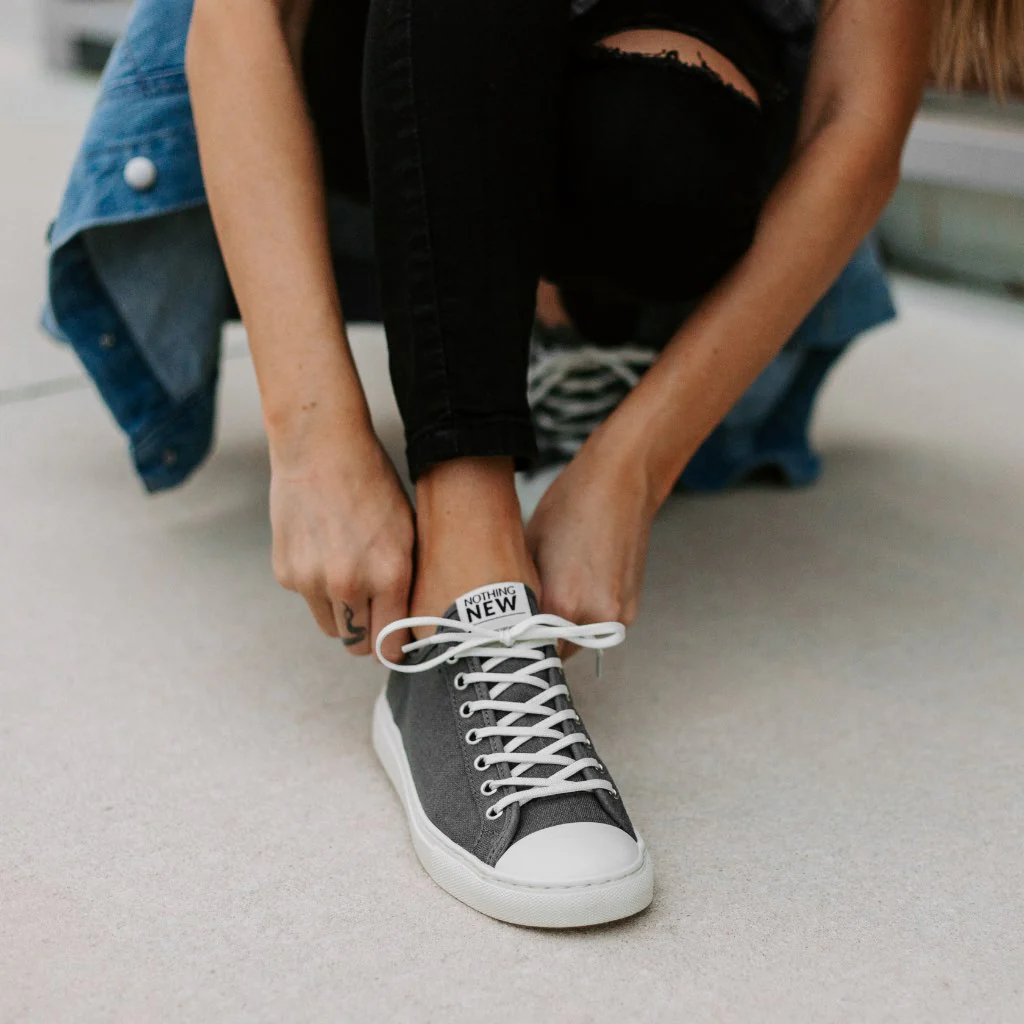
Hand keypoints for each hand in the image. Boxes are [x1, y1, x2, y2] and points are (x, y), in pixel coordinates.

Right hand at [269, 423, 413, 661]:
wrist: (321, 448)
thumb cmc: (373, 484)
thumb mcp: (407, 532)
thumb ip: (405, 580)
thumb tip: (406, 621)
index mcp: (390, 575)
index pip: (390, 647)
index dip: (393, 645)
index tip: (394, 639)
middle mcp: (350, 585)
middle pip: (358, 645)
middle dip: (367, 633)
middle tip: (372, 609)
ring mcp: (312, 581)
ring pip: (330, 627)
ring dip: (341, 613)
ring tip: (347, 573)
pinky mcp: (286, 573)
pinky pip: (307, 598)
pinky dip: (315, 586)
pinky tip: (323, 550)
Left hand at [525, 435, 657, 643]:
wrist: (620, 485)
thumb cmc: (571, 506)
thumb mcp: (528, 548)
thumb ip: (521, 591)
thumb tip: (508, 615)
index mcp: (561, 602)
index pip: (532, 648)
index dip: (519, 642)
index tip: (510, 636)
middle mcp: (593, 616)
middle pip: (557, 651)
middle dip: (542, 638)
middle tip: (529, 618)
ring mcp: (617, 614)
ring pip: (579, 641)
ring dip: (565, 629)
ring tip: (558, 596)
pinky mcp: (631, 608)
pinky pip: (599, 627)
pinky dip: (587, 617)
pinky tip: (580, 587)